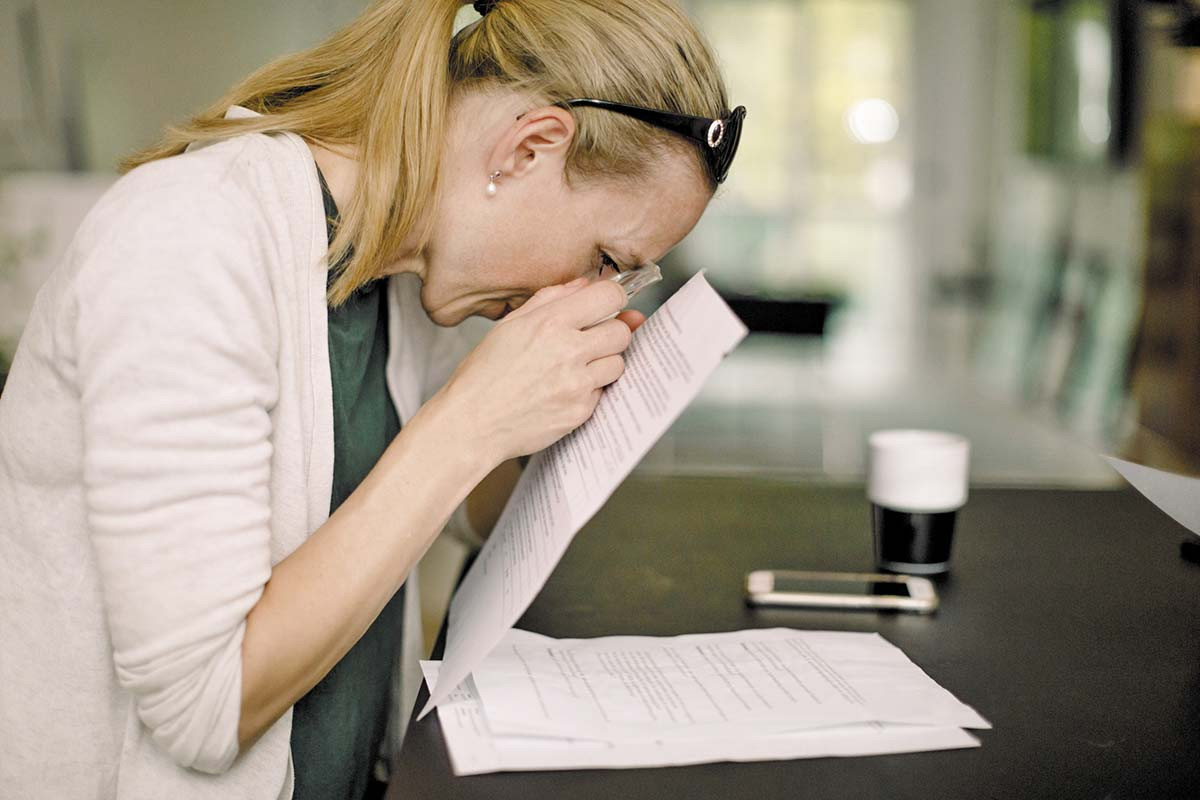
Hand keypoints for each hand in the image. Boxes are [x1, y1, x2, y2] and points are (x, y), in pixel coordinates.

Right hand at [429, 277, 634, 465]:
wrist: (472, 423)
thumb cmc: (483, 375)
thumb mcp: (510, 326)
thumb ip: (550, 299)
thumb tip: (584, 284)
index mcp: (549, 323)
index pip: (610, 296)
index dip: (613, 298)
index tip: (607, 305)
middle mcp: (567, 350)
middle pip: (621, 331)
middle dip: (611, 332)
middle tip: (591, 340)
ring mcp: (576, 384)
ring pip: (618, 363)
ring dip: (603, 363)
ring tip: (574, 368)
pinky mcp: (580, 411)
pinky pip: (602, 392)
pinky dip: (589, 390)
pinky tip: (563, 391)